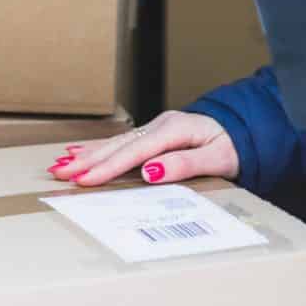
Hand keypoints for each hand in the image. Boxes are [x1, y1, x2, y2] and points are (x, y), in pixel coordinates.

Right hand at [47, 110, 238, 186]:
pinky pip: (122, 142)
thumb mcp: (218, 158)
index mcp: (175, 130)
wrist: (246, 127)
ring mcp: (156, 128)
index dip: (109, 166)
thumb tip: (150, 171)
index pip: (135, 151)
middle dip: (88, 160)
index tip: (85, 179)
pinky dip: (99, 148)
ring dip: (88, 154)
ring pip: (116, 142)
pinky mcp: (154, 134)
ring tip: (61, 165)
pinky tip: (81, 152)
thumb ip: (184, 164)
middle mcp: (161, 125)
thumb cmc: (235, 145)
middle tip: (59, 174)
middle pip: (119, 145)